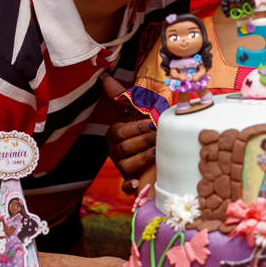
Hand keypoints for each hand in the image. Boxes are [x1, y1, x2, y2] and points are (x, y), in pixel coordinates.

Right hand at [101, 76, 156, 192]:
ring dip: (141, 159)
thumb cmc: (144, 123)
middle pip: (124, 148)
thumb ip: (121, 95)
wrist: (154, 141)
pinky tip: (138, 185)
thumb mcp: (135, 108)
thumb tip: (105, 79)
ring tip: (157, 153)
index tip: (154, 124)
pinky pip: (125, 186)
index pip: (121, 132)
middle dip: (143, 141)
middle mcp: (114, 150)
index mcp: (114, 133)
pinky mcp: (129, 179)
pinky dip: (130, 187)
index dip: (137, 128)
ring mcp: (121, 165)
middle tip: (159, 137)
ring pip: (126, 165)